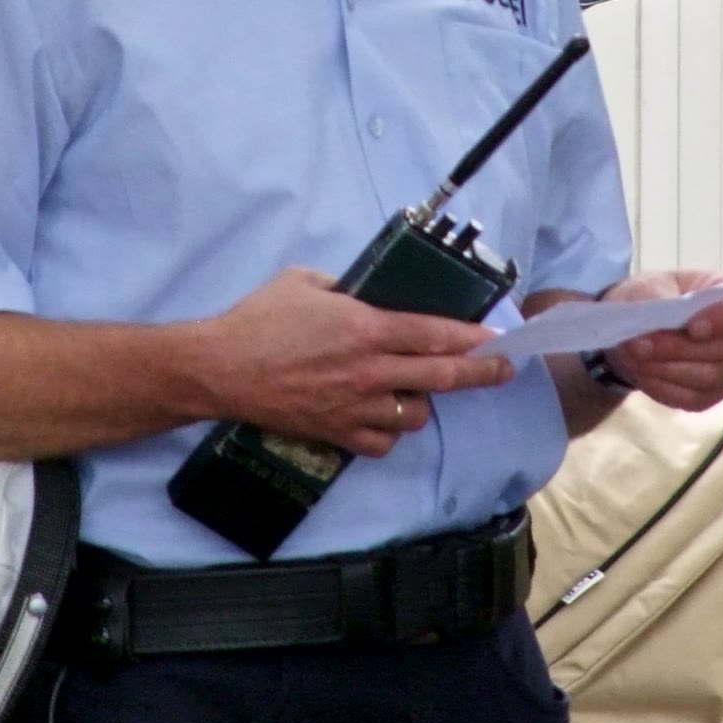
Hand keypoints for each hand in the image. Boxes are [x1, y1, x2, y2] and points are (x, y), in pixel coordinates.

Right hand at [206, 267, 513, 457]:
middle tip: (504, 370)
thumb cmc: (259, 319)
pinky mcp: (336, 433)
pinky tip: (382, 417)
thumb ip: (344, 287)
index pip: (435, 335)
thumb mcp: (304, 281)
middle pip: (441, 378)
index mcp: (365, 328)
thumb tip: (365, 294)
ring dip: (423, 402)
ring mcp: (354, 406)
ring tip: (415, 390)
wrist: (219, 369)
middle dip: (481, 373)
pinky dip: (389, 432)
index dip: (473, 338)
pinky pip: (382, 442)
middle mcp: (368, 370)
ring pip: (415, 415)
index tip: (499, 339)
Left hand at [597, 270, 722, 411]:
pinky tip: (643, 375)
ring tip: (637, 359)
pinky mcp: (711, 394)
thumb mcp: (650, 287)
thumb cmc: (653, 297)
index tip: (693, 328)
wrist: (637, 326)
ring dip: (669, 370)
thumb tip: (655, 330)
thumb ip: (657, 302)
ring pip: (711, 377)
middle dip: (679, 348)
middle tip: (641, 345)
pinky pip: (694, 399)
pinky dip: (665, 388)